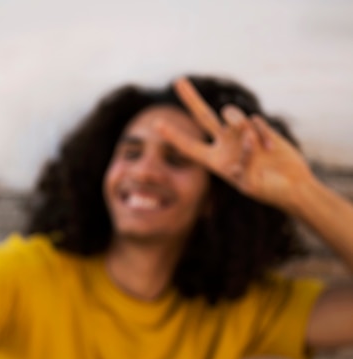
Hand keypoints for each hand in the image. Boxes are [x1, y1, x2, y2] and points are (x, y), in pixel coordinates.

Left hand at [156, 77, 315, 210]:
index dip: (173, 135)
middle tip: (178, 81)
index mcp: (214, 160)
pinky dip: (262, 134)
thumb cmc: (267, 190)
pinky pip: (255, 121)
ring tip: (254, 144)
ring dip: (239, 124)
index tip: (156, 123)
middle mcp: (224, 143)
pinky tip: (270, 149)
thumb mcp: (249, 185)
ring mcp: (241, 133)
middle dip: (191, 98)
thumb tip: (246, 140)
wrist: (291, 185)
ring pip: (231, 114)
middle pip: (203, 116)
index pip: (189, 146)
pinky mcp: (259, 127)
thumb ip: (244, 165)